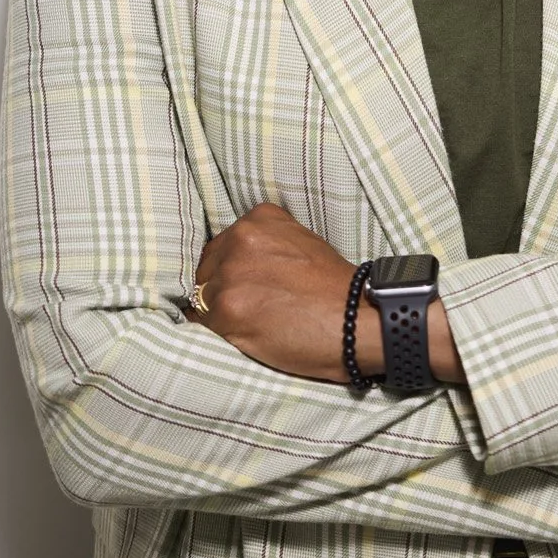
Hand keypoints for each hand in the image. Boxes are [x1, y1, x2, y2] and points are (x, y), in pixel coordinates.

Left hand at [185, 202, 463, 384]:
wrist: (357, 322)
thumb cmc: (335, 289)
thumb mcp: (301, 243)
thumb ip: (265, 245)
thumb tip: (232, 263)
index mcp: (259, 218)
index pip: (222, 245)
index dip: (228, 271)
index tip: (242, 288)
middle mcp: (240, 239)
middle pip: (206, 269)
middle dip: (219, 290)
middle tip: (248, 311)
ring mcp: (231, 274)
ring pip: (200, 298)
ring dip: (216, 314)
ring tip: (248, 327)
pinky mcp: (227, 311)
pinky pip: (202, 325)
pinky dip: (216, 334)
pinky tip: (240, 339)